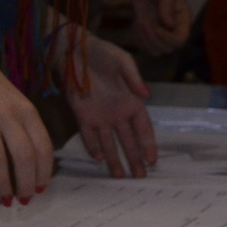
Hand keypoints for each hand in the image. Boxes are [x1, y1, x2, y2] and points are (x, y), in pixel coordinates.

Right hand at [0, 33, 53, 204]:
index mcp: (27, 112)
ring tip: (5, 201)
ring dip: (4, 185)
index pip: (43, 148)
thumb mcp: (17, 101)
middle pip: (24, 158)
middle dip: (25, 184)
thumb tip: (35, 162)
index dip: (44, 173)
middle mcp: (9, 117)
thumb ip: (26, 127)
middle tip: (24, 200)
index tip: (41, 189)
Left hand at [64, 35, 157, 177]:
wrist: (74, 49)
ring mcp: (100, 117)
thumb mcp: (123, 61)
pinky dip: (93, 147)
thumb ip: (134, 78)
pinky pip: (88, 135)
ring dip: (114, 159)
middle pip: (128, 142)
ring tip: (119, 177)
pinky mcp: (82, 115)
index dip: (148, 145)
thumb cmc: (103, 53)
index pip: (143, 129)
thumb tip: (146, 94)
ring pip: (109, 143)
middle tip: (139, 177)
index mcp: (132, 102)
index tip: (152, 160)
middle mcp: (118, 114)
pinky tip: (98, 159)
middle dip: (134, 160)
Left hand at [128, 0, 191, 55]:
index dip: (168, 38)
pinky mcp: (148, 32)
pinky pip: (143, 46)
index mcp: (182, 19)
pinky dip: (137, 38)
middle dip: (153, 38)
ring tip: (140, 22)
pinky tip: (136, 24)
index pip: (180, 39)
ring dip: (144, 40)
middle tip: (144, 21)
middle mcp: (173, 28)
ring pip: (155, 50)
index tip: (157, 26)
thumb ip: (166, 6)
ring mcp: (161, 31)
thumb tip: (168, 24)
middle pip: (167, 48)